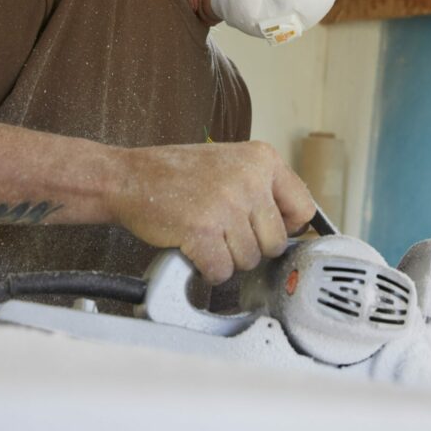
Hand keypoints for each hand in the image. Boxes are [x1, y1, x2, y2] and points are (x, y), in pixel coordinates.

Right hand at [109, 141, 315, 283]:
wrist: (127, 177)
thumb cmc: (173, 174)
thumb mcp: (229, 163)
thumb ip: (262, 188)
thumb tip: (292, 228)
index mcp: (262, 158)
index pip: (303, 209)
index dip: (285, 228)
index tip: (267, 231)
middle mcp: (249, 179)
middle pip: (275, 243)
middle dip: (250, 248)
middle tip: (223, 233)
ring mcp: (226, 205)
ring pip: (249, 260)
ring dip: (225, 258)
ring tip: (204, 235)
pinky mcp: (203, 231)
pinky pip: (222, 272)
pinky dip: (206, 270)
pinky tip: (193, 250)